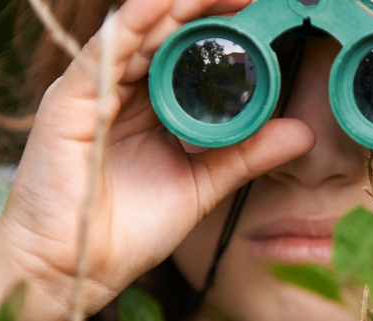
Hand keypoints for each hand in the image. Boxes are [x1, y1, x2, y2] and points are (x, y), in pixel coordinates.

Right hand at [0, 0, 314, 316]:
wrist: (78, 268)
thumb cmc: (127, 229)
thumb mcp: (202, 183)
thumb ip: (246, 153)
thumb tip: (302, 133)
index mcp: (148, 104)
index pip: (184, 50)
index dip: (219, 26)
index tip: (261, 9)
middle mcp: (120, 89)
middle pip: (162, 32)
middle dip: (202, 7)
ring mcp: (94, 90)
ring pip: (135, 32)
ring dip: (173, 6)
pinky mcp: (71, 101)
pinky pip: (102, 53)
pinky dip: (132, 25)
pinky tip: (159, 5)